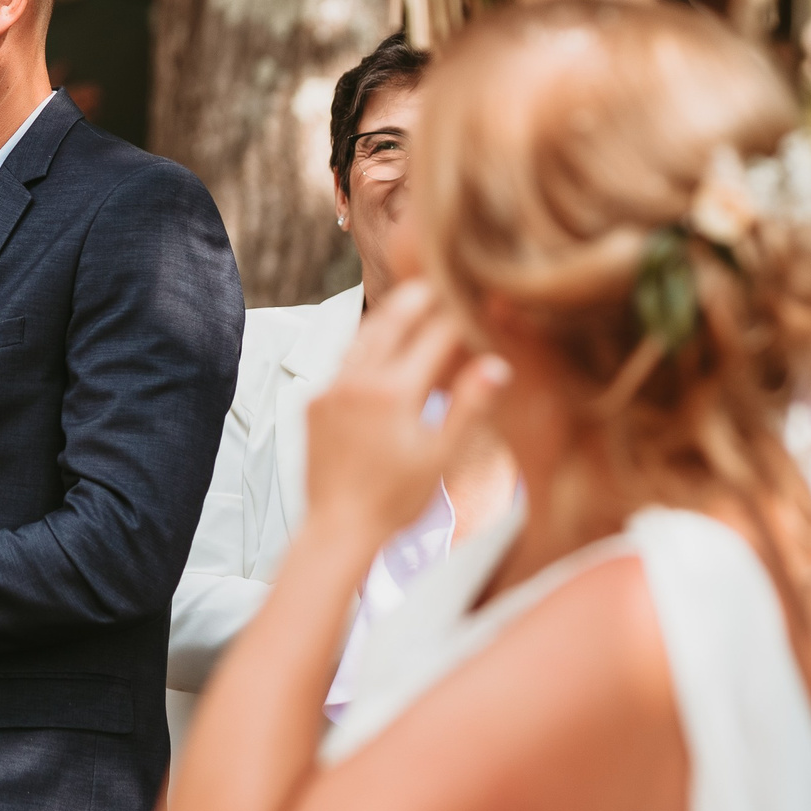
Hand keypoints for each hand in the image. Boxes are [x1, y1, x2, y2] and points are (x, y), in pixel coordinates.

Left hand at [302, 279, 510, 542]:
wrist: (338, 528)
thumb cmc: (396, 500)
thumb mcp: (441, 457)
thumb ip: (469, 407)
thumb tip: (497, 364)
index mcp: (394, 392)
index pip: (432, 339)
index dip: (455, 318)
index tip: (471, 300)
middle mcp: (357, 382)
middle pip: (390, 326)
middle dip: (414, 301)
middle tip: (432, 282)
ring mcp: (330, 390)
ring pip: (360, 341)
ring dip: (384, 321)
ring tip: (403, 306)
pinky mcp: (313, 403)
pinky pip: (340, 365)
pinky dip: (361, 350)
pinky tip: (373, 350)